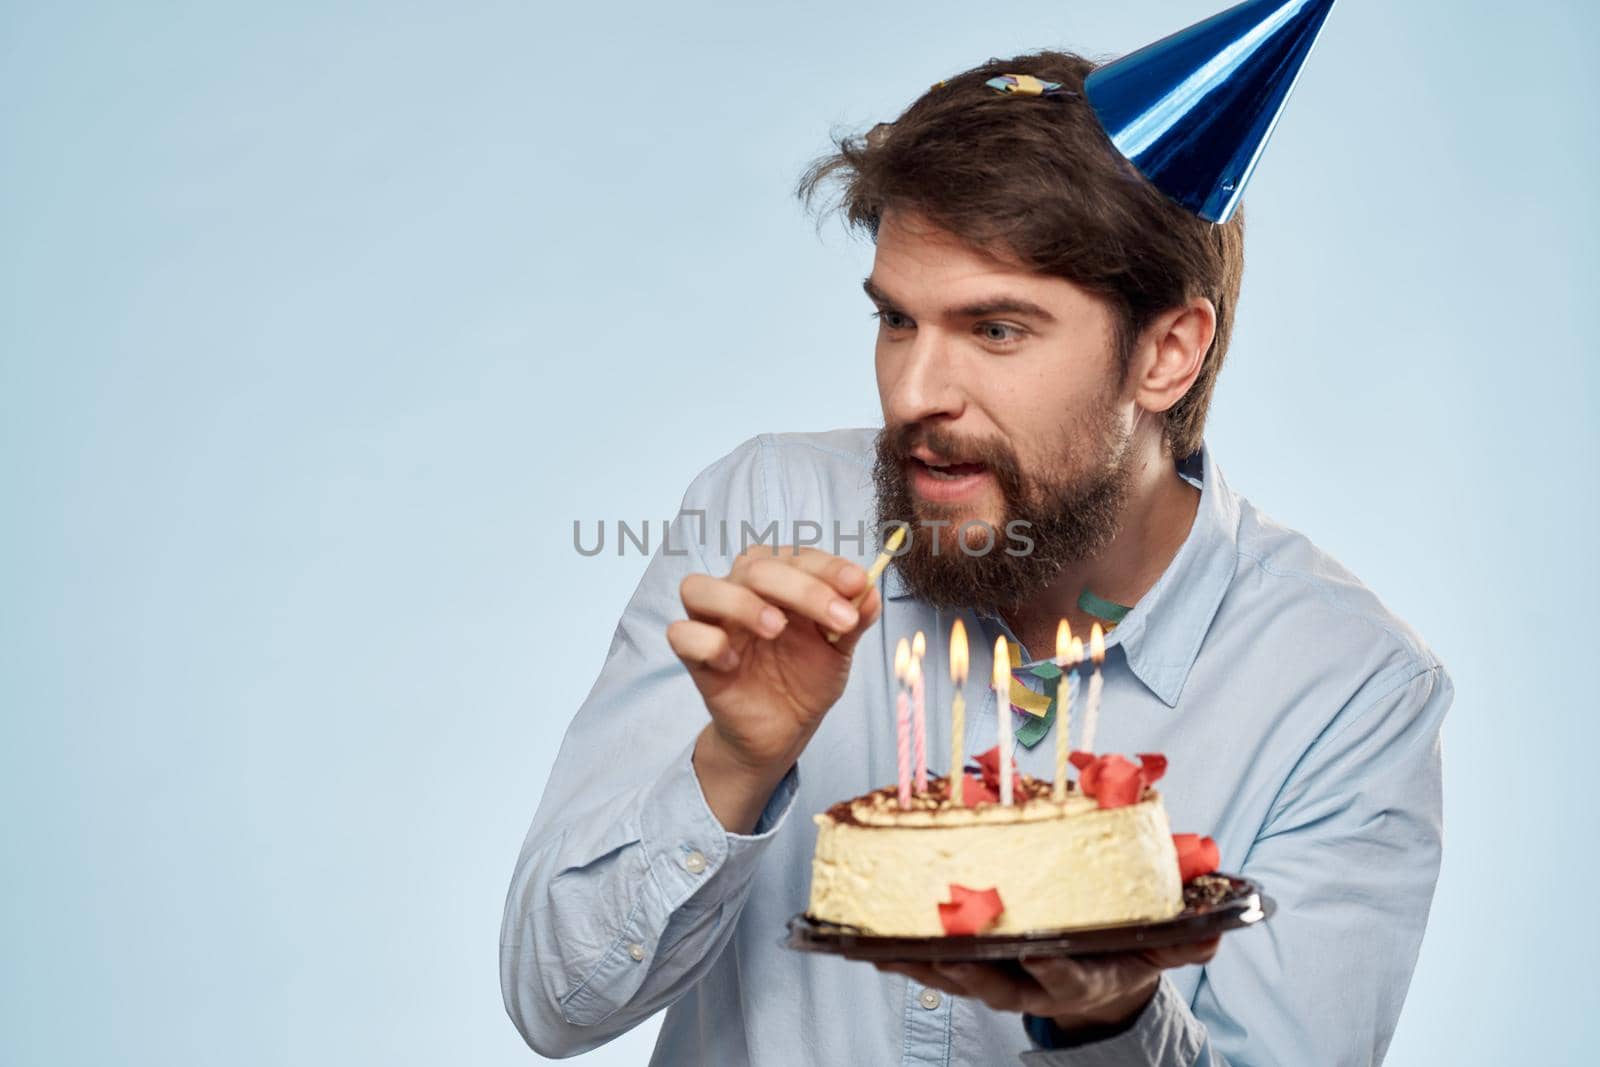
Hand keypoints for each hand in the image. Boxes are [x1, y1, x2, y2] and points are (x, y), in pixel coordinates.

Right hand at [667, 545, 881, 828]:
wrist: (784, 730)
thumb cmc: (806, 678)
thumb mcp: (839, 650)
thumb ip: (854, 620)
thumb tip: (870, 591)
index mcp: (778, 581)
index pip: (797, 556)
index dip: (828, 566)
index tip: (858, 583)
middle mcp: (741, 591)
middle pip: (754, 566)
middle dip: (802, 588)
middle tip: (839, 619)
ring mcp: (714, 622)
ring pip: (700, 587)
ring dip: (741, 603)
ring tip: (777, 629)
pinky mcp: (694, 657)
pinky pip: (682, 634)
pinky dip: (708, 642)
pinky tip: (735, 663)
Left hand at [874, 938, 1217, 1036]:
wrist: (1094, 978)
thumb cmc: (1121, 947)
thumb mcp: (1156, 945)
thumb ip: (1181, 939)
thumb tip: (1215, 930)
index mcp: (1078, 974)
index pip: (1066, 973)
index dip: (1053, 966)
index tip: (1041, 949)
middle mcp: (1032, 984)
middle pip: (997, 982)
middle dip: (971, 970)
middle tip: (948, 953)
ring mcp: (997, 980)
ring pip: (954, 977)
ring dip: (922, 963)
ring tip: (888, 947)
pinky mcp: (970, 970)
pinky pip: (930, 964)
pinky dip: (902, 954)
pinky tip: (869, 943)